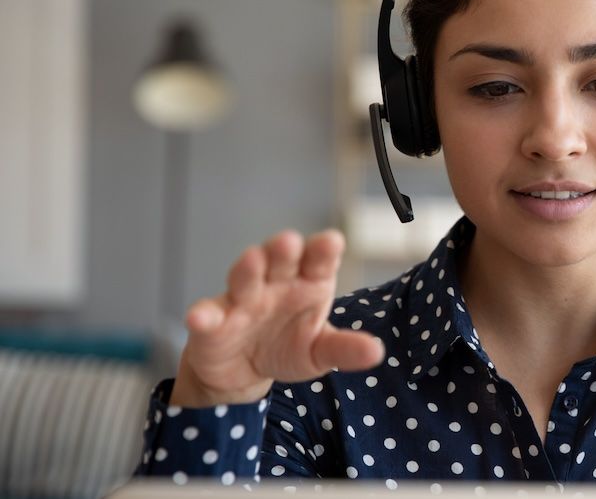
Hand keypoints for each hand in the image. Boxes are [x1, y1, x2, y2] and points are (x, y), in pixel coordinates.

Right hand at [170, 229, 384, 407]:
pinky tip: (200, 318)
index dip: (324, 250)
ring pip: (244, 278)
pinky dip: (202, 315)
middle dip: (284, 249)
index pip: (319, 260)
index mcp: (309, 283)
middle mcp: (276, 283)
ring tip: (252, 260)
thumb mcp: (321, 352)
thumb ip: (346, 349)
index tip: (331, 242)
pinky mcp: (212, 322)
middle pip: (281, 259)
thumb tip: (377, 352)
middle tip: (290, 242)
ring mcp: (242, 299)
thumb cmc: (289, 347)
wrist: (245, 372)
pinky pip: (207, 315)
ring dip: (247, 268)